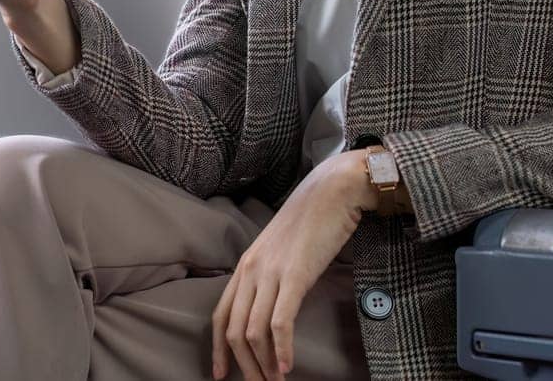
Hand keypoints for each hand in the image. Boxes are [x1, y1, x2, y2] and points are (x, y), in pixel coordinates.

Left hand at [210, 150, 368, 379]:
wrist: (333, 190)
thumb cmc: (312, 219)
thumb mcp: (281, 250)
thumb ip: (272, 275)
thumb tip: (275, 306)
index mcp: (245, 265)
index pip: (221, 315)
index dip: (219, 349)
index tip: (220, 374)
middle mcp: (251, 270)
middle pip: (234, 330)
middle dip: (243, 365)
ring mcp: (271, 272)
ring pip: (254, 331)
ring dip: (263, 364)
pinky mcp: (295, 275)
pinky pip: (280, 321)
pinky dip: (282, 348)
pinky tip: (287, 366)